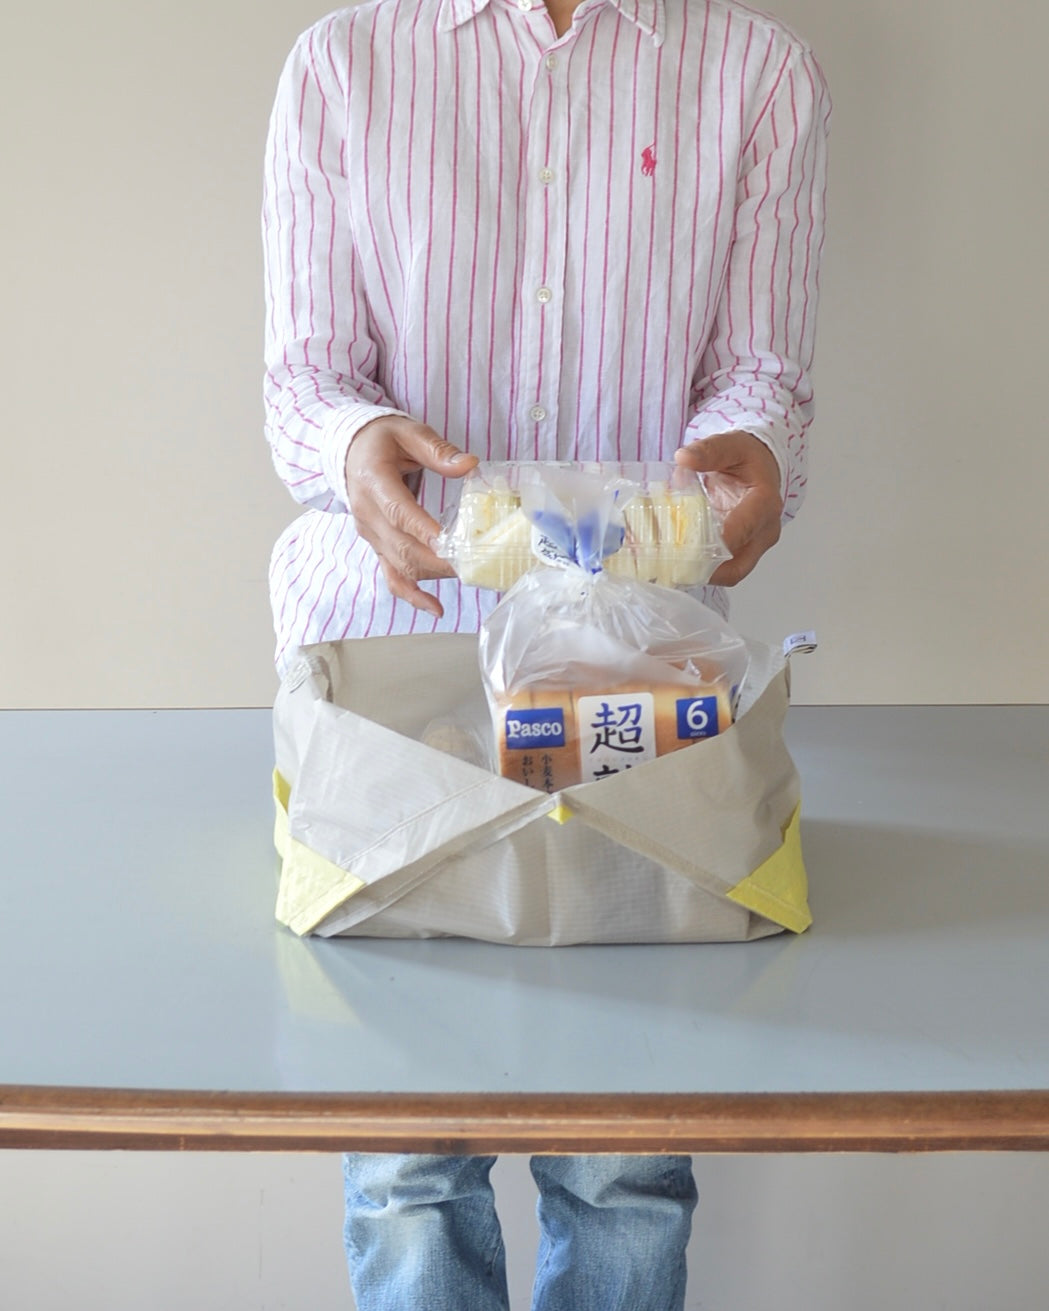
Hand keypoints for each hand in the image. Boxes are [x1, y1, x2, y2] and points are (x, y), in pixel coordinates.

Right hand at [344, 416, 477, 616]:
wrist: (348, 451)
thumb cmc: (380, 440)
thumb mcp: (408, 432)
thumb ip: (437, 450)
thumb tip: (469, 465)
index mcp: (374, 482)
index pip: (399, 513)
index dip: (424, 532)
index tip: (449, 545)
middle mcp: (367, 514)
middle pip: (403, 547)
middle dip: (438, 560)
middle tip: (473, 563)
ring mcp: (370, 534)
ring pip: (400, 565)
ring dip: (432, 575)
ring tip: (466, 575)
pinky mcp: (376, 546)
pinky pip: (391, 576)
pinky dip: (411, 595)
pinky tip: (435, 608)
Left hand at [674, 431, 783, 585]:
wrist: (762, 466)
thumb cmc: (748, 457)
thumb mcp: (731, 445)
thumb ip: (709, 451)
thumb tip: (684, 458)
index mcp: (764, 504)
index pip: (740, 532)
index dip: (711, 544)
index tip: (681, 546)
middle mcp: (765, 531)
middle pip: (737, 566)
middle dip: (703, 570)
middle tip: (670, 565)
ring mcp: (756, 545)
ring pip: (730, 573)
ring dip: (701, 572)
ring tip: (670, 565)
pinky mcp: (745, 551)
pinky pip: (725, 568)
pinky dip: (703, 568)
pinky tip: (679, 560)